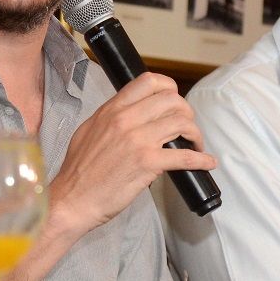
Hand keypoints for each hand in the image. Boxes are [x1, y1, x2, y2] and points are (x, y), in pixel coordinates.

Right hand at [49, 72, 215, 234]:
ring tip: (195, 144)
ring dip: (195, 134)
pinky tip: (207, 162)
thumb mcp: (89, 130)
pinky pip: (184, 156)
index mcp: (112, 109)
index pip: (148, 81)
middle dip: (186, 112)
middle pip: (171, 100)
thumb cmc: (79, 170)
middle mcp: (126, 119)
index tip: (174, 100)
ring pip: (181, 123)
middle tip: (186, 127)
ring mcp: (138, 140)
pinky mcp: (148, 163)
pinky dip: (201, 159)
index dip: (169, 87)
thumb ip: (111, 117)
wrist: (73, 198)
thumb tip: (131, 112)